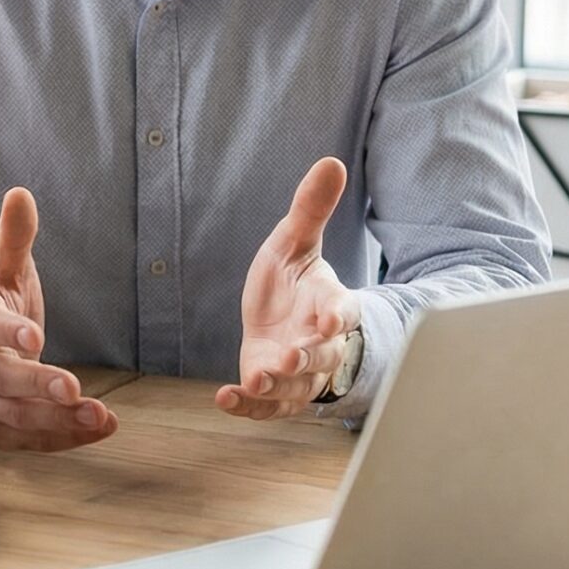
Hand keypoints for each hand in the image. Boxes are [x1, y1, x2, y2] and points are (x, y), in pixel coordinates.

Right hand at [0, 188, 114, 451]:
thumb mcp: (2, 276)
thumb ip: (14, 240)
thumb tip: (20, 193)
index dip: (9, 334)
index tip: (35, 337)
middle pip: (0, 380)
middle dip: (35, 384)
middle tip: (70, 386)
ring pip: (16, 417)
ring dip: (57, 419)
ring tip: (98, 413)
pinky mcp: (0, 432)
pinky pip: (32, 440)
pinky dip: (65, 438)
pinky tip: (99, 428)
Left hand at [215, 158, 364, 420]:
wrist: (281, 321)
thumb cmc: (293, 281)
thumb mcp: (295, 242)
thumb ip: (311, 209)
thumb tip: (331, 161)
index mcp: (331, 305)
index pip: (344, 312)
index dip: (339, 317)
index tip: (330, 319)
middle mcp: (320, 345)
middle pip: (322, 357)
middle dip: (307, 359)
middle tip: (290, 359)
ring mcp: (299, 375)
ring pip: (296, 388)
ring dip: (277, 387)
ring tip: (256, 381)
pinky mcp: (275, 394)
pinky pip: (267, 407)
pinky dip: (248, 407)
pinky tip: (224, 399)